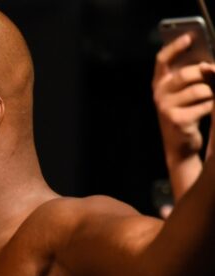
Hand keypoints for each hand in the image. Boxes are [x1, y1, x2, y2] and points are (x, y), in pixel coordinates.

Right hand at [153, 33, 214, 198]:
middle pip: (188, 73)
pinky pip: (205, 105)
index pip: (162, 60)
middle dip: (206, 74)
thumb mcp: (185, 92)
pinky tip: (205, 113)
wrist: (180, 145)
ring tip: (211, 98)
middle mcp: (158, 94)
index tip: (190, 37)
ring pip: (200, 89)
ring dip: (212, 93)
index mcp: (159, 84)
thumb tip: (209, 65)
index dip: (175, 47)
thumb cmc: (187, 113)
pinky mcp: (176, 120)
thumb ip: (192, 76)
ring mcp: (165, 107)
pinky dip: (211, 107)